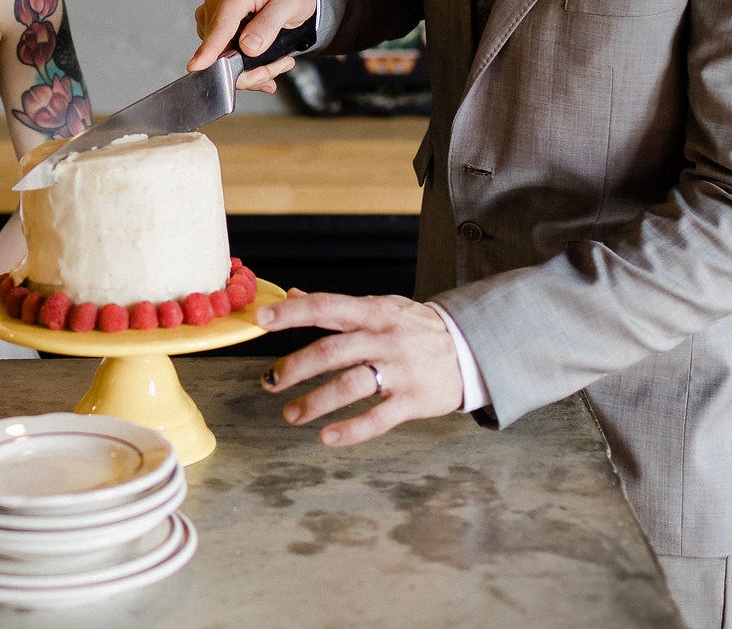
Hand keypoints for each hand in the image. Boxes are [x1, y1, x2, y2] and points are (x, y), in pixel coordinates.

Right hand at [190, 0, 316, 91]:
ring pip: (223, 57)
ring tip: (278, 61)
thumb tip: (248, 46)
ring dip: (251, 69)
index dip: (210, 48)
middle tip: (280, 66)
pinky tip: (265, 61)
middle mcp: (219, 3)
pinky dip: (247, 66)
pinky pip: (225, 57)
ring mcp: (214, 17)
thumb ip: (269, 23)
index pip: (221, 24)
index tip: (199, 65)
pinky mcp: (215, 29)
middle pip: (222, 49)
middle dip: (250, 68)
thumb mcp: (292, 1)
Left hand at [256, 289, 462, 445]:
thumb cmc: (415, 328)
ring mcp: (400, 370)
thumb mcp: (381, 307)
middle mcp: (384, 339)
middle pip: (332, 351)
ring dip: (315, 402)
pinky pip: (377, 419)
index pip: (327, 307)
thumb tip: (292, 294)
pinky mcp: (413, 400)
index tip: (262, 321)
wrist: (469, 350)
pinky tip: (326, 436)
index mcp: (374, 313)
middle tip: (269, 382)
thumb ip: (337, 306)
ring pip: (350, 386)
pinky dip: (350, 430)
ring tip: (291, 415)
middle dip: (295, 367)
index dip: (293, 314)